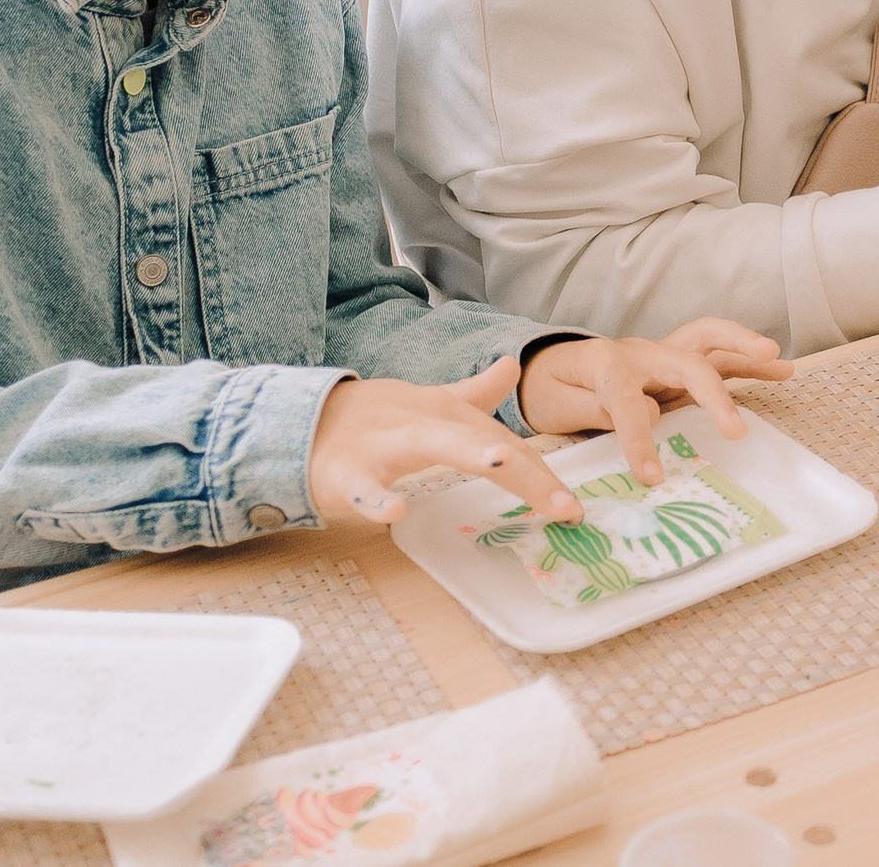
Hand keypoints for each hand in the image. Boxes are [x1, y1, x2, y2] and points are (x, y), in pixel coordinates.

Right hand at [307, 356, 576, 525]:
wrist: (304, 422)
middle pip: (483, 441)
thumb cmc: (376, 422)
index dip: (541, 473)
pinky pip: (362, 488)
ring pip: (430, 444)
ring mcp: (385, 444)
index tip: (573, 508)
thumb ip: (475, 393)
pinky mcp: (347, 471)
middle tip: (564, 506)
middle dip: (526, 470)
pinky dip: (376, 499)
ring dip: (466, 450)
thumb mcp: (430, 405)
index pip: (504, 443)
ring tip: (500, 461)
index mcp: (448, 415)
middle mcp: (424, 423)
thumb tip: (514, 365)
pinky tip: (396, 512)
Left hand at [518, 323, 794, 488]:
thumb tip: (650, 413)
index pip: (628, 401)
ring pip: (710, 342)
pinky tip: (779, 368)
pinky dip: (747, 359)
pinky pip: (716, 355)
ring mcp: (662, 353)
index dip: (640, 440)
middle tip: (736, 430)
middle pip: (687, 360)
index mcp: (607, 364)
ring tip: (782, 365)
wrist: (547, 365)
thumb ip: (593, 408)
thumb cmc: (550, 388)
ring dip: (746, 352)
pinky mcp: (675, 361)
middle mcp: (642, 352)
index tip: (652, 477)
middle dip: (714, 393)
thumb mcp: (556, 404)